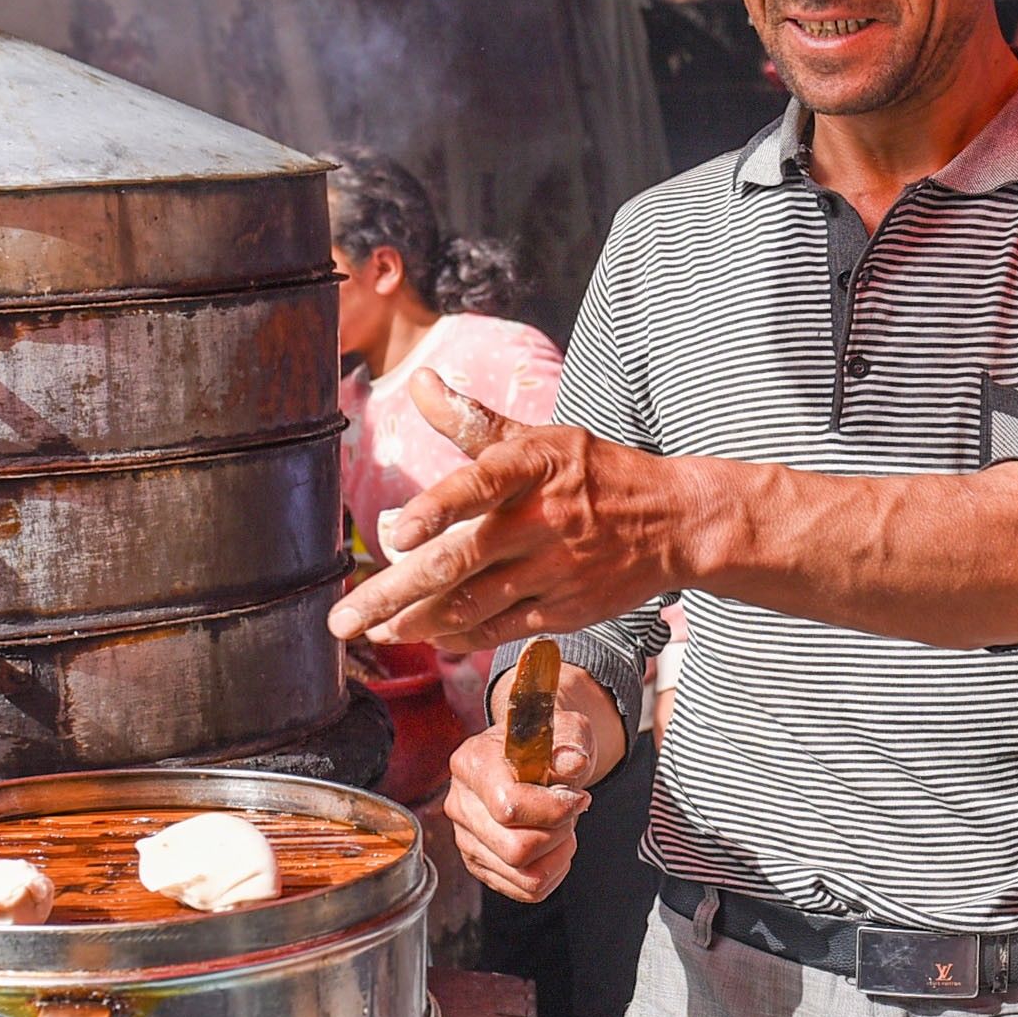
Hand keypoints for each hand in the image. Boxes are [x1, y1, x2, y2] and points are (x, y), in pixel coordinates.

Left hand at [329, 370, 692, 653]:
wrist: (675, 522)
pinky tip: (424, 637)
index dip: (437, 509)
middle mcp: (543, 521)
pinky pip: (500, 628)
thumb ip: (472, 420)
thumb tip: (420, 379)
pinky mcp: (564, 609)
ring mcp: (554, 570)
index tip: (395, 534)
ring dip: (415, 622)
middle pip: (458, 562)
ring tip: (372, 631)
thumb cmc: (595, 473)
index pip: (479, 486)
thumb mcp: (541, 438)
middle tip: (342, 620)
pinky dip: (457, 635)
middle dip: (393, 594)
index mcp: (535, 467)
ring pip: (472, 604)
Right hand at [437, 653, 624, 902]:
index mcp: (472, 763)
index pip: (508, 806)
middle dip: (558, 834)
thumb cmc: (547, 745)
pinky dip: (552, 872)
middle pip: (516, 849)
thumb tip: (573, 763)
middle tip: (570, 812)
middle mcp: (460, 804)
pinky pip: (526, 890)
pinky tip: (556, 846)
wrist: (531, 757)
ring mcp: (467, 838)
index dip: (554, 809)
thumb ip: (572, 742)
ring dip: (558, 855)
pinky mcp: (480, 863)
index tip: (579, 797)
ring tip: (564, 828)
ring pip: (523, 875)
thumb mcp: (567, 730)